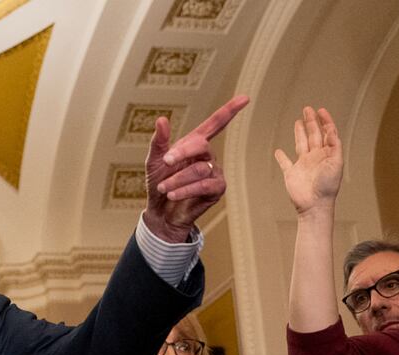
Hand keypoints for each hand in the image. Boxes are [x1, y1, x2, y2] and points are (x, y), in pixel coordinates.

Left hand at [143, 94, 248, 240]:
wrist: (160, 212)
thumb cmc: (158, 184)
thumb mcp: (153, 162)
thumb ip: (159, 142)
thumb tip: (162, 119)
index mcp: (195, 144)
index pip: (214, 124)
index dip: (229, 110)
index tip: (245, 98)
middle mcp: (208, 155)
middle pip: (202, 145)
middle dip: (182, 152)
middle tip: (165, 162)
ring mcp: (215, 171)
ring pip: (200, 169)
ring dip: (177, 178)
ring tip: (163, 188)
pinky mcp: (217, 188)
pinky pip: (205, 185)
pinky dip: (186, 190)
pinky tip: (172, 194)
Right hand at [274, 106, 343, 215]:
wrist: (314, 205)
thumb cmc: (327, 187)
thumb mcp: (336, 164)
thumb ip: (334, 146)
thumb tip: (331, 130)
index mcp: (327, 154)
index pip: (327, 133)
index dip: (325, 121)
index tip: (321, 111)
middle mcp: (315, 157)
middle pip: (313, 134)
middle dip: (311, 121)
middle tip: (308, 109)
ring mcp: (303, 165)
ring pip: (301, 144)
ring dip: (299, 132)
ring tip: (298, 121)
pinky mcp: (291, 173)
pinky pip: (285, 163)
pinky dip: (281, 157)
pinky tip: (278, 151)